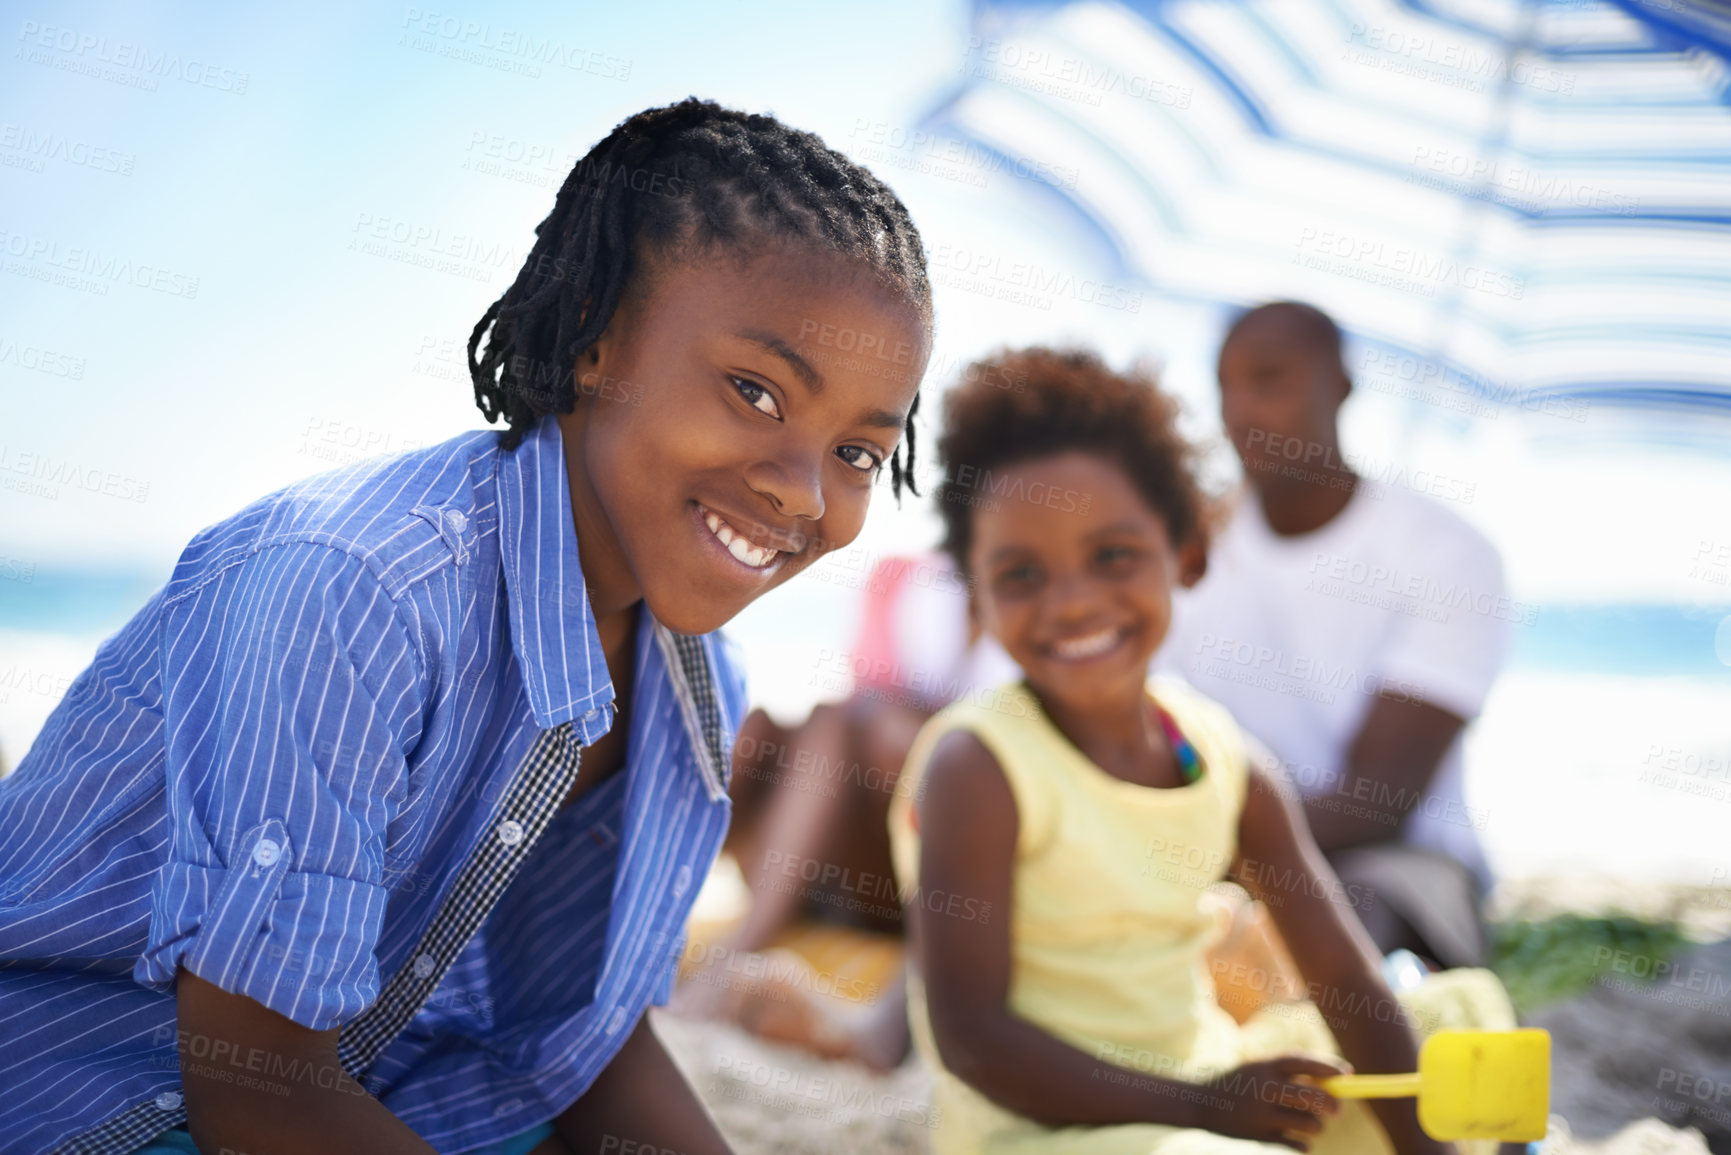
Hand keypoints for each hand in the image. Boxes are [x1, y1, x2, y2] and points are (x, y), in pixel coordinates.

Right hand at [1200, 1055, 1347, 1151]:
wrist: (1200, 1105)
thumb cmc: (1242, 1085)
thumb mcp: (1260, 1071)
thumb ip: (1292, 1075)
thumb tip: (1337, 1082)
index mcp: (1264, 1066)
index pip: (1302, 1062)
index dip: (1328, 1066)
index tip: (1348, 1073)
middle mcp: (1263, 1089)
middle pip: (1311, 1096)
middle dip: (1332, 1104)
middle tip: (1337, 1110)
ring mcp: (1260, 1115)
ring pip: (1310, 1124)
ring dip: (1316, 1126)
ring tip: (1309, 1124)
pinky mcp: (1259, 1138)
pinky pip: (1297, 1145)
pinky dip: (1301, 1143)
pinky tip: (1290, 1138)